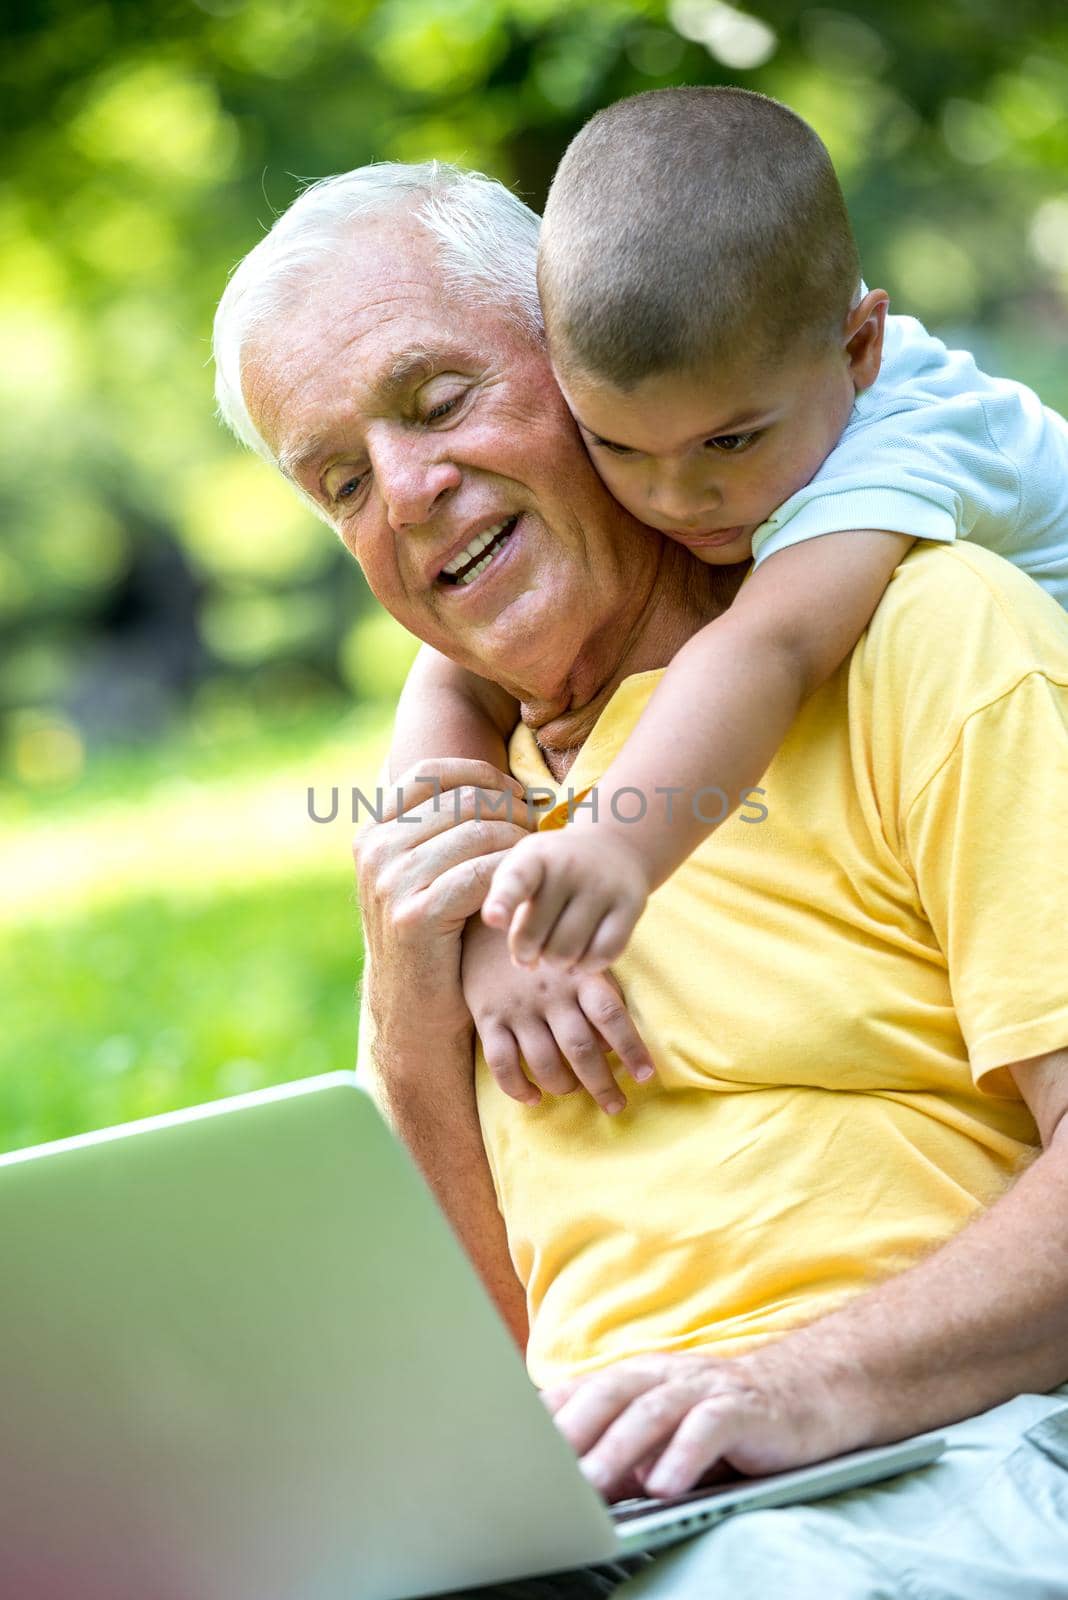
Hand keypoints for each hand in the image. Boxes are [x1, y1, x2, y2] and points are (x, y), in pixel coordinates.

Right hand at [354, 760, 534, 1045]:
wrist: (413, 1010)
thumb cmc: (434, 937)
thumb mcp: (420, 874)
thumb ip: (438, 829)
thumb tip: (490, 778)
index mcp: (373, 832)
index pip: (432, 773)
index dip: (483, 775)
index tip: (517, 796)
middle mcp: (375, 850)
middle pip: (463, 800)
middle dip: (511, 810)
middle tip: (538, 833)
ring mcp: (390, 882)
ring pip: (478, 833)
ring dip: (519, 843)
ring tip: (536, 863)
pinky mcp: (415, 914)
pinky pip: (482, 872)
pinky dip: (512, 874)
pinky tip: (525, 888)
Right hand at [462, 918, 655, 1114]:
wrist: (490, 921)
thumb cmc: (548, 950)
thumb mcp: (579, 960)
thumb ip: (600, 995)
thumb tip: (613, 1046)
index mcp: (579, 976)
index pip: (611, 1015)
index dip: (632, 1048)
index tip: (647, 1076)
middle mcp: (550, 994)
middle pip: (580, 1048)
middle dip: (602, 1085)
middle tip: (616, 1106)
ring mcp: (517, 1008)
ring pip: (544, 1063)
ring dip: (563, 1087)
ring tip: (574, 1091)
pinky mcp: (488, 1018)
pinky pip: (502, 1064)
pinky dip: (518, 1088)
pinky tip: (534, 1096)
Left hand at [481, 827, 650, 971]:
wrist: (613, 846)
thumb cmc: (553, 870)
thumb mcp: (524, 869)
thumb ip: (507, 906)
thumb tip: (520, 956)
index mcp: (535, 856)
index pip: (516, 880)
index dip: (503, 902)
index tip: (494, 919)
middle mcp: (570, 866)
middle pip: (534, 937)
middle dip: (526, 953)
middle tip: (529, 951)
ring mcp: (603, 884)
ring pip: (567, 953)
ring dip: (555, 963)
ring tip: (554, 952)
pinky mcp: (632, 903)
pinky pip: (603, 955)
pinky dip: (586, 967)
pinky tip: (579, 959)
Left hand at [541, 1351, 841, 1502]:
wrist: (811, 1391)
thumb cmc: (728, 1417)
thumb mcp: (668, 1430)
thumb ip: (625, 1446)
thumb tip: (576, 1480)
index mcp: (640, 1377)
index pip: (582, 1391)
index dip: (546, 1417)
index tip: (509, 1446)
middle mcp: (666, 1374)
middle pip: (608, 1392)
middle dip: (572, 1431)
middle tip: (542, 1471)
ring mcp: (705, 1386)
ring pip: (651, 1410)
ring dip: (617, 1447)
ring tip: (592, 1485)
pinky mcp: (744, 1407)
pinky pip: (709, 1427)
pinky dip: (684, 1454)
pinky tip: (666, 1484)